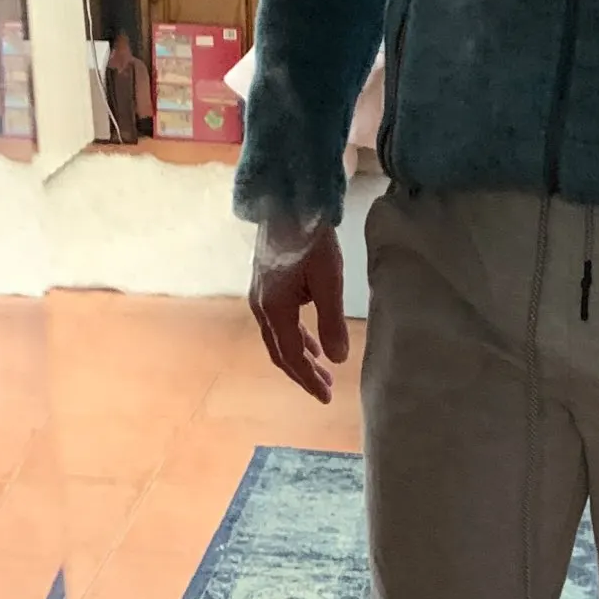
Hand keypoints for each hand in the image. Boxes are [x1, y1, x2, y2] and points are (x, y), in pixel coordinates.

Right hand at [249, 220, 349, 404]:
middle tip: (325, 391)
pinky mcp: (267, 285)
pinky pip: (280, 321)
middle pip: (281, 351)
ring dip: (300, 355)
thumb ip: (332, 322)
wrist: (289, 202)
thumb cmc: (311, 239)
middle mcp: (261, 307)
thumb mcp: (329, 281)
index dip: (308, 379)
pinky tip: (310, 339)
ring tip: (320, 369)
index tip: (325, 396)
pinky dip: (296, 335)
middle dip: (303, 373)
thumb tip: (338, 359)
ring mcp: (261, 295)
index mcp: (275, 309)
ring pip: (279, 337)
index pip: (291, 355)